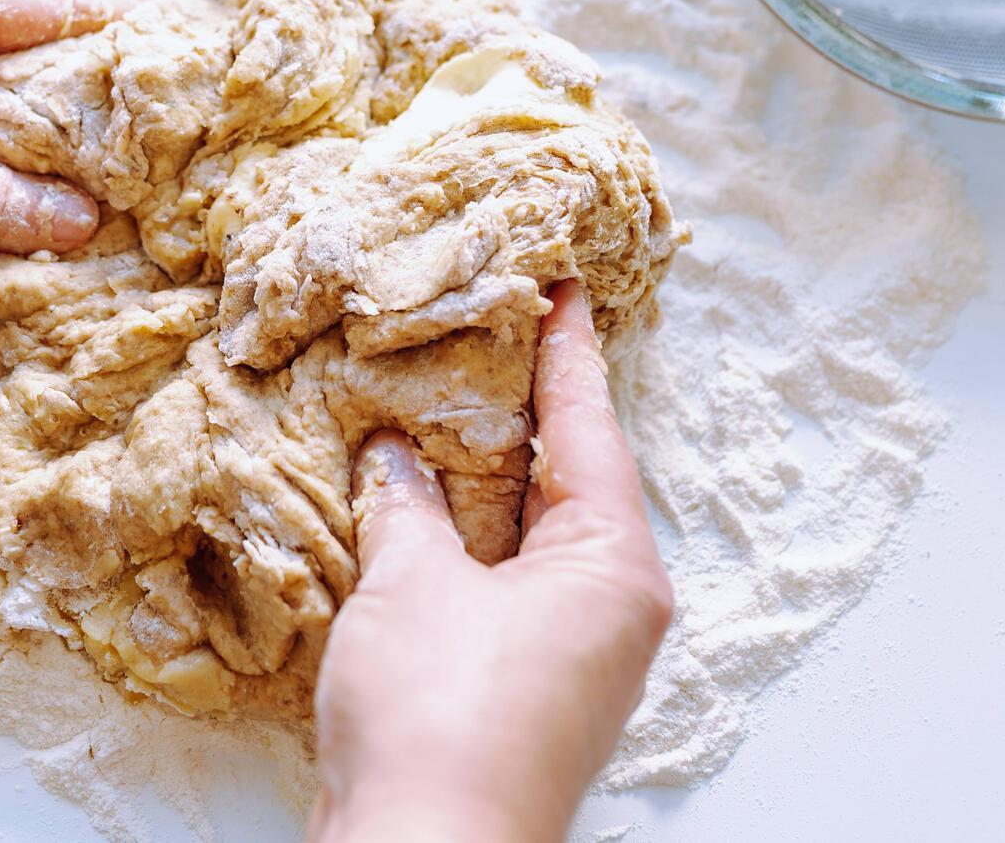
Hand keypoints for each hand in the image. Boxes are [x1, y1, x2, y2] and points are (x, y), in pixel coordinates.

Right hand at [308, 280, 672, 842]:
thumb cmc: (440, 717)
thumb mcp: (413, 584)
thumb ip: (405, 507)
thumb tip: (392, 459)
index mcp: (612, 566)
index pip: (590, 430)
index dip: (569, 353)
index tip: (568, 286)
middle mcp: (607, 606)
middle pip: (569, 480)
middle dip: (526, 410)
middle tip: (500, 324)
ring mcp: (566, 653)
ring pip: (527, 535)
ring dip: (483, 478)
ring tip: (447, 400)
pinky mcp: (518, 689)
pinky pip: (496, 584)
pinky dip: (460, 539)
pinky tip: (414, 508)